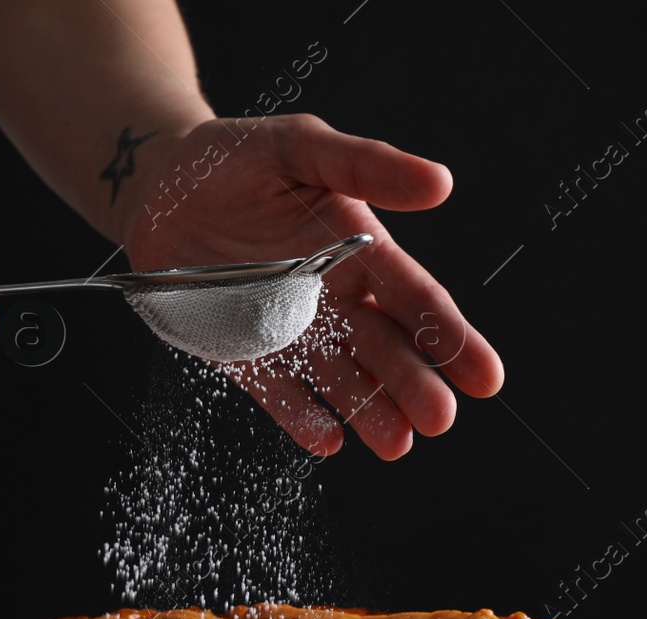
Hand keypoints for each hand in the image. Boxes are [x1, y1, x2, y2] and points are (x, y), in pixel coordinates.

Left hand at [119, 114, 501, 458]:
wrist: (160, 184)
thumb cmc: (236, 158)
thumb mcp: (300, 146)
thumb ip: (365, 165)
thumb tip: (441, 182)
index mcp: (361, 252)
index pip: (415, 300)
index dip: (452, 337)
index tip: (486, 376)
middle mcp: (336, 300)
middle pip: (385, 350)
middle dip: (413, 384)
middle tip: (439, 418)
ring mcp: (291, 331)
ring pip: (340, 380)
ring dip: (369, 411)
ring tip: (395, 443)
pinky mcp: (244, 353)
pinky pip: (277, 392)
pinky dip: (302, 417)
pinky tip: (327, 439)